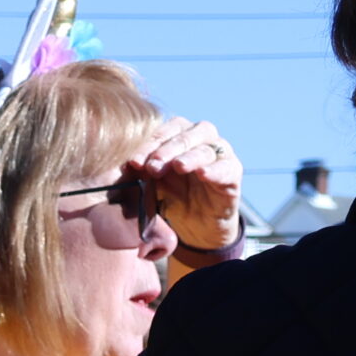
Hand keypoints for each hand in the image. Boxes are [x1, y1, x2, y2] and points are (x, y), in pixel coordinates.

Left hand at [128, 116, 242, 251]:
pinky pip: (227, 167)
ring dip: (190, 156)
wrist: (196, 225)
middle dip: (168, 148)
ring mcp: (220, 156)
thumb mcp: (152, 183)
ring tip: (177, 167)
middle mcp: (203, 141)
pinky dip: (215, 169)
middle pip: (188, 133)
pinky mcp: (233, 174)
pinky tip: (202, 174)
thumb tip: (122, 166)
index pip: (166, 131)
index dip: (150, 143)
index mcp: (180, 138)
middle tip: (152, 165)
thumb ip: (142, 172)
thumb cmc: (172, 196)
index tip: (133, 162)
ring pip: (208, 148)